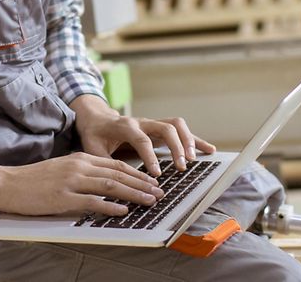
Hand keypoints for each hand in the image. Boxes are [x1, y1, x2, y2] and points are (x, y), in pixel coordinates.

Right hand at [0, 153, 163, 215]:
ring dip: (134, 194)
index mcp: (80, 158)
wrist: (7, 183)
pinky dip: (110, 206)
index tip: (152, 181)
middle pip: (119, 173)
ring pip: (111, 185)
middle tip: (159, 192)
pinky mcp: (63, 197)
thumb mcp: (61, 169)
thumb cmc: (33, 180)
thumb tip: (103, 184)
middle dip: (143, 183)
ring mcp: (72, 181)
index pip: (116, 164)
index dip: (138, 173)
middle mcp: (79, 166)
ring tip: (150, 200)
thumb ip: (82, 173)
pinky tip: (123, 211)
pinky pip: (92, 201)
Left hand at [69, 95, 216, 175]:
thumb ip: (103, 162)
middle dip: (176, 147)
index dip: (150, 156)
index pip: (142, 140)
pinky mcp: (160, 128)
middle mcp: (142, 122)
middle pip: (166, 128)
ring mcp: (153, 123)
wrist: (98, 117)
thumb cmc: (95, 134)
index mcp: (125, 126)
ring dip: (188, 141)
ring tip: (193, 159)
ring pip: (176, 125)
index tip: (156, 174)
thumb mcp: (92, 147)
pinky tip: (208, 150)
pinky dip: (195, 140)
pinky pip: (181, 131)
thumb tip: (111, 182)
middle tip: (181, 166)